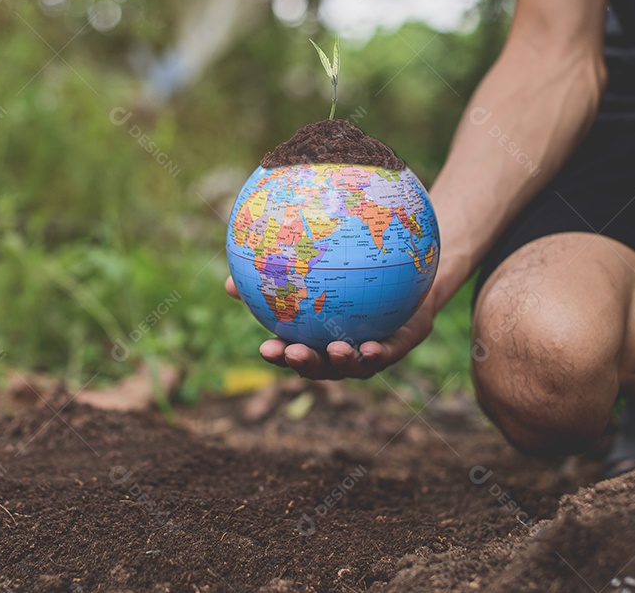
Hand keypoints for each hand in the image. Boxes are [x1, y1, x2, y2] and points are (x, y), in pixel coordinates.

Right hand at [225, 276, 435, 379]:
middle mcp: (342, 349)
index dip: (279, 355)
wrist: (406, 269)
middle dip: (306, 364)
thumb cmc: (350, 270)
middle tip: (292, 353)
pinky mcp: (398, 346)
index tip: (265, 349)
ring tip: (335, 350)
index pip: (294, 350)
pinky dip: (378, 354)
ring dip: (343, 361)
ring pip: (355, 365)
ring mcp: (370, 352)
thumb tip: (228, 282)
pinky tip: (371, 347)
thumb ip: (276, 275)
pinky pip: (388, 352)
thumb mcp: (310, 268)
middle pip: (321, 366)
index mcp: (318, 337)